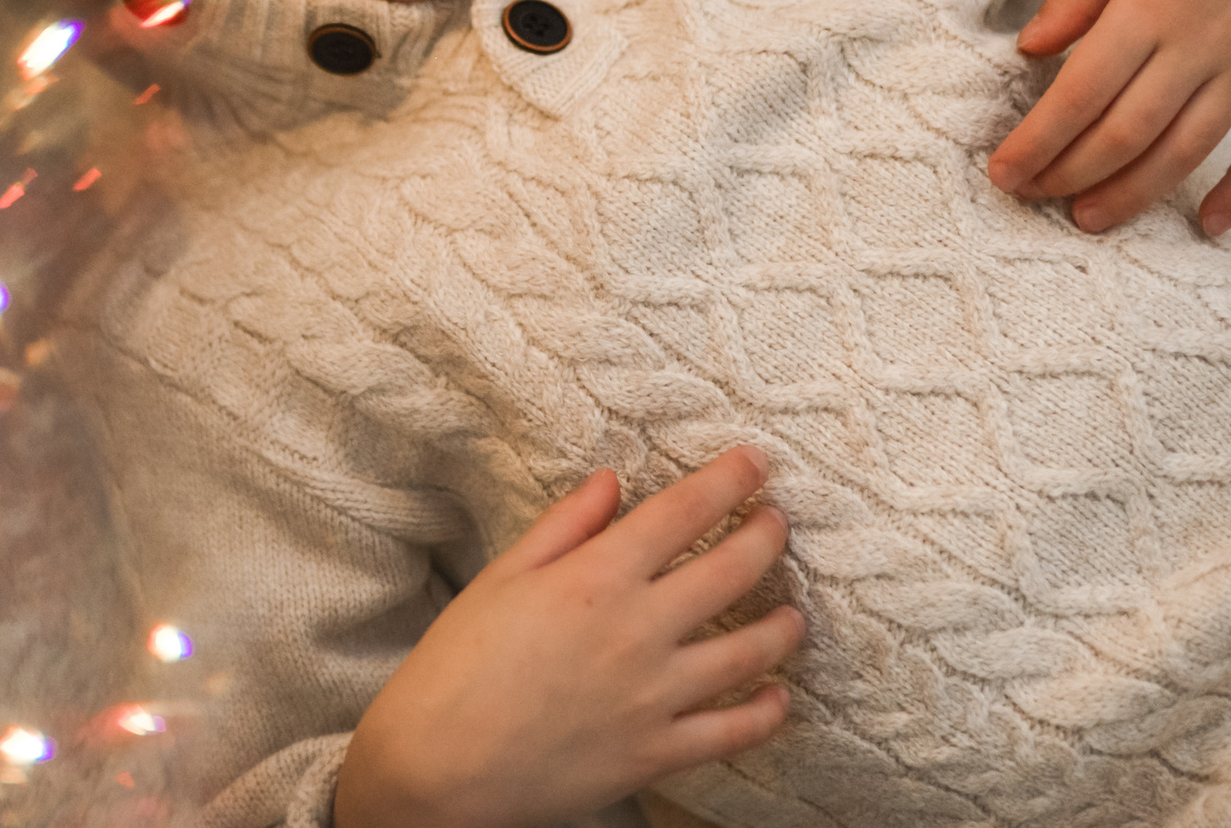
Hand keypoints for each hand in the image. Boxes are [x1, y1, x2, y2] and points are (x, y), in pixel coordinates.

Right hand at [333, 447, 801, 827]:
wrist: (438, 767)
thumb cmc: (457, 666)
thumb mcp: (501, 577)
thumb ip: (564, 526)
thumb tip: (611, 482)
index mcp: (595, 578)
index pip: (682, 512)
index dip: (728, 480)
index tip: (754, 463)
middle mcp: (637, 630)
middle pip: (731, 570)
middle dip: (766, 536)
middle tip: (778, 521)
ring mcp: (654, 695)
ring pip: (749, 651)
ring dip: (782, 626)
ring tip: (792, 614)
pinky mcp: (656, 753)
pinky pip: (732, 732)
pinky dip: (764, 714)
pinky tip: (777, 697)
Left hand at [987, 0, 1230, 236]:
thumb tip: (1028, 49)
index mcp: (1151, 4)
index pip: (1080, 92)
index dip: (1038, 141)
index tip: (1003, 172)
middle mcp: (1203, 43)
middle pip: (1127, 131)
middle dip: (1071, 173)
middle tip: (1031, 198)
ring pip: (1189, 148)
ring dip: (1136, 192)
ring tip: (1090, 219)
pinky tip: (1207, 225)